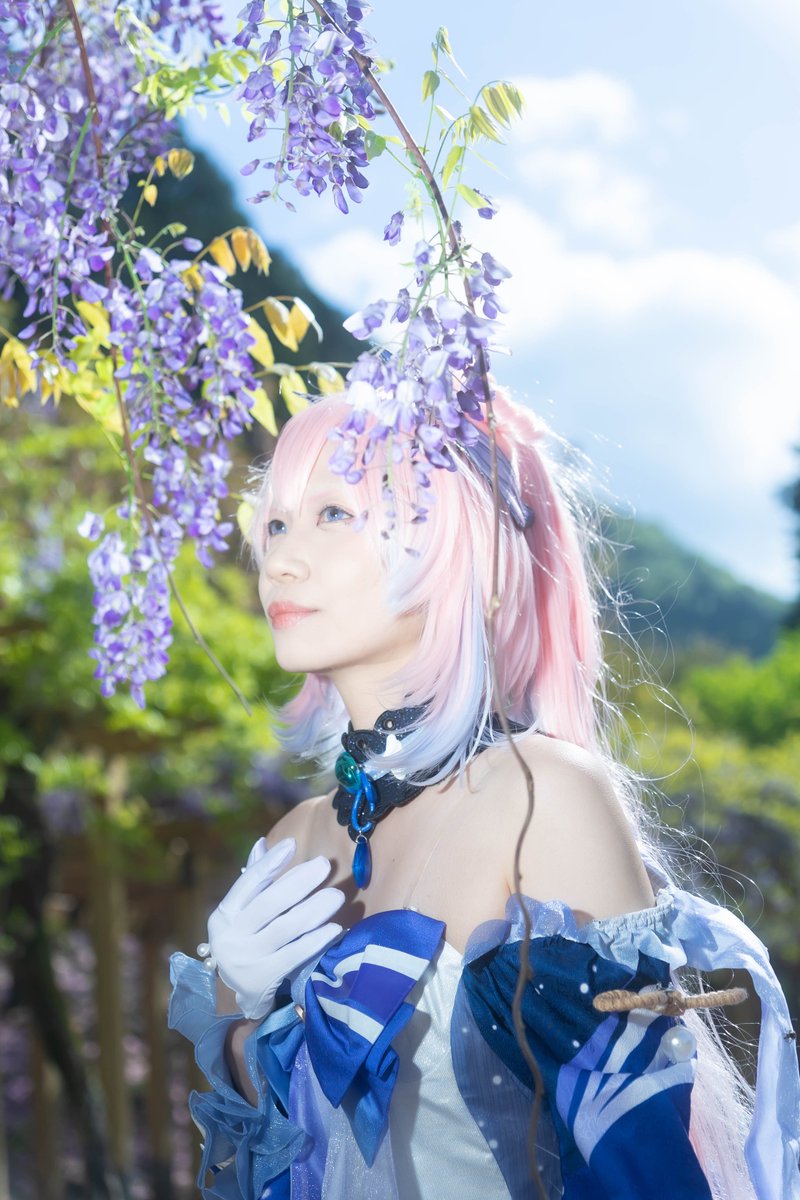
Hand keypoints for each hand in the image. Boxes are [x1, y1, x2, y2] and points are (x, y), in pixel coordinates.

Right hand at [207, 836, 343, 1019]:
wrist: (238, 993)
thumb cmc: (247, 940)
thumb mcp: (243, 913)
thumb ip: (254, 880)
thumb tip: (262, 844)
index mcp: (224, 914)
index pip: (247, 883)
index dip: (270, 863)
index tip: (292, 844)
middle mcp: (230, 937)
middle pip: (269, 904)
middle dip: (299, 882)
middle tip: (324, 865)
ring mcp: (246, 960)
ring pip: (286, 928)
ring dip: (315, 909)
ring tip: (336, 895)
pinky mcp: (264, 979)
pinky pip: (295, 954)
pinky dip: (316, 940)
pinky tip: (334, 929)